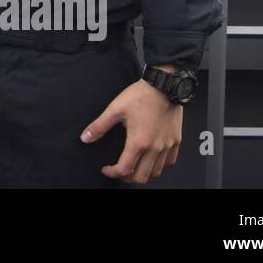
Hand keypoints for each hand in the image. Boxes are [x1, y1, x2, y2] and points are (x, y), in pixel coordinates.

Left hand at [81, 69, 181, 183]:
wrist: (164, 85)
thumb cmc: (141, 95)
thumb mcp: (115, 109)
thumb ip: (99, 126)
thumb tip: (86, 137)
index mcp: (139, 142)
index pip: (125, 169)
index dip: (112, 173)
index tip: (106, 169)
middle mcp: (155, 147)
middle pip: (141, 176)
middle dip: (127, 177)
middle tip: (119, 171)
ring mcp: (167, 145)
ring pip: (156, 171)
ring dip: (144, 172)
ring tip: (135, 165)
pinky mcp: (176, 140)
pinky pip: (170, 161)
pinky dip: (160, 164)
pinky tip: (153, 157)